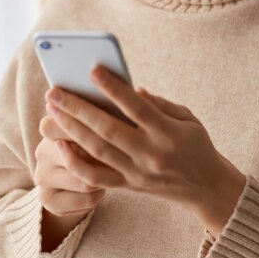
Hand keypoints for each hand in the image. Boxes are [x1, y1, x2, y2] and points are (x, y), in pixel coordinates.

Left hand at [44, 66, 245, 233]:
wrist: (205, 187)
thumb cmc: (195, 143)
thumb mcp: (188, 118)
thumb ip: (159, 104)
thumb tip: (131, 89)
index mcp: (168, 133)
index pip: (136, 107)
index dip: (114, 88)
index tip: (93, 70)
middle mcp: (151, 154)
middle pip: (108, 129)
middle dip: (78, 108)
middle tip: (54, 90)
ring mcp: (137, 173)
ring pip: (97, 151)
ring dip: (71, 128)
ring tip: (53, 108)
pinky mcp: (128, 187)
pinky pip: (95, 177)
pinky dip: (75, 162)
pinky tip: (59, 144)